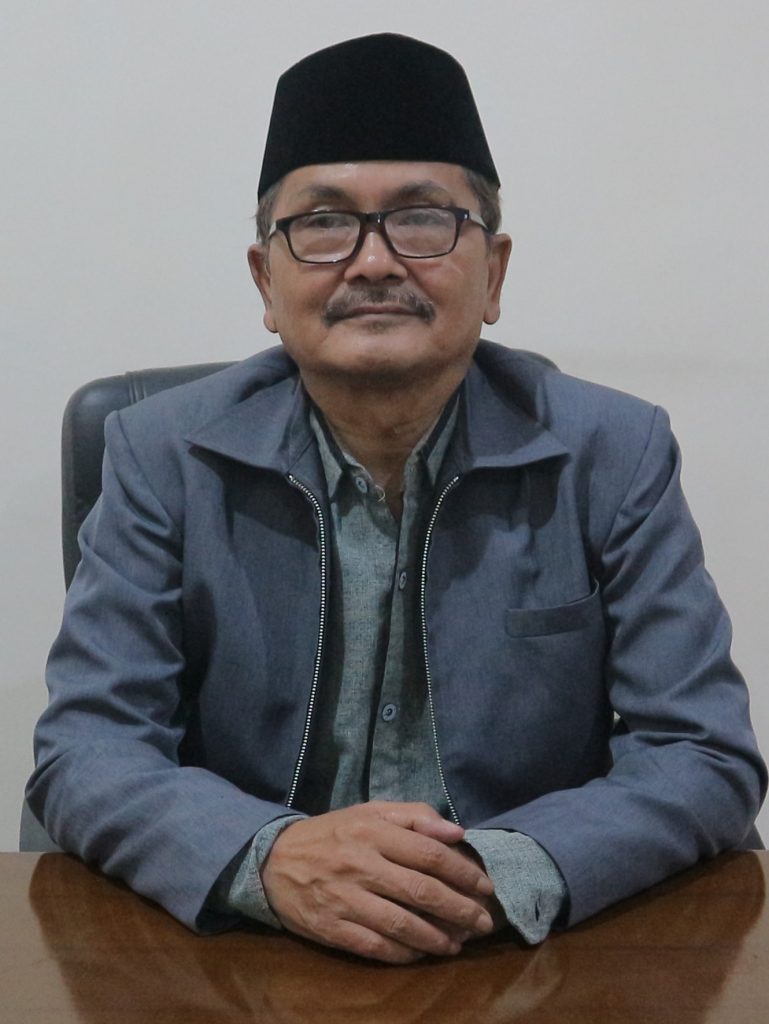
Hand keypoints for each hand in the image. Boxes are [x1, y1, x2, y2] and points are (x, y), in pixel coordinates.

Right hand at [260, 801, 496, 962]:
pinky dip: (404, 954)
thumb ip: (415, 817)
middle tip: (483, 923)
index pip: (429, 853)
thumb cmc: (333, 834)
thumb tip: (457, 832)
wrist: (274, 861)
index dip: (462, 873)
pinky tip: (422, 953)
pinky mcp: (331, 928)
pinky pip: (375, 946)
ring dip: (437, 938)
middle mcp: (360, 864)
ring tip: (458, 943)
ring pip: (401, 924)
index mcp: (373, 831)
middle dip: (459, 910)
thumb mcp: (370, 812)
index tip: (485, 887)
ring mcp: (344, 899)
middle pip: (421, 891)